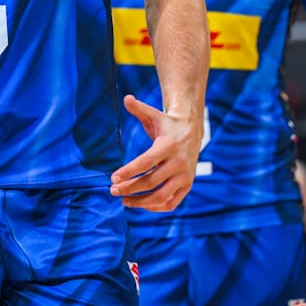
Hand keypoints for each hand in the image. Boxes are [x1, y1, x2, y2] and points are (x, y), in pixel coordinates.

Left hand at [109, 94, 201, 210]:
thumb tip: (126, 98)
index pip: (146, 162)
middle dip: (130, 188)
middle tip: (113, 191)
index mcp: (168, 145)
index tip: (113, 178)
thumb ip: (139, 108)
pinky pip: (172, 203)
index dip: (129, 172)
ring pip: (161, 196)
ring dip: (141, 202)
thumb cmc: (166, 124)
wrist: (192, 132)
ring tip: (124, 201)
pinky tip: (141, 204)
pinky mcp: (187, 186)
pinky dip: (156, 207)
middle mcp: (179, 162)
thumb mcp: (154, 114)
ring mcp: (185, 176)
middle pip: (151, 181)